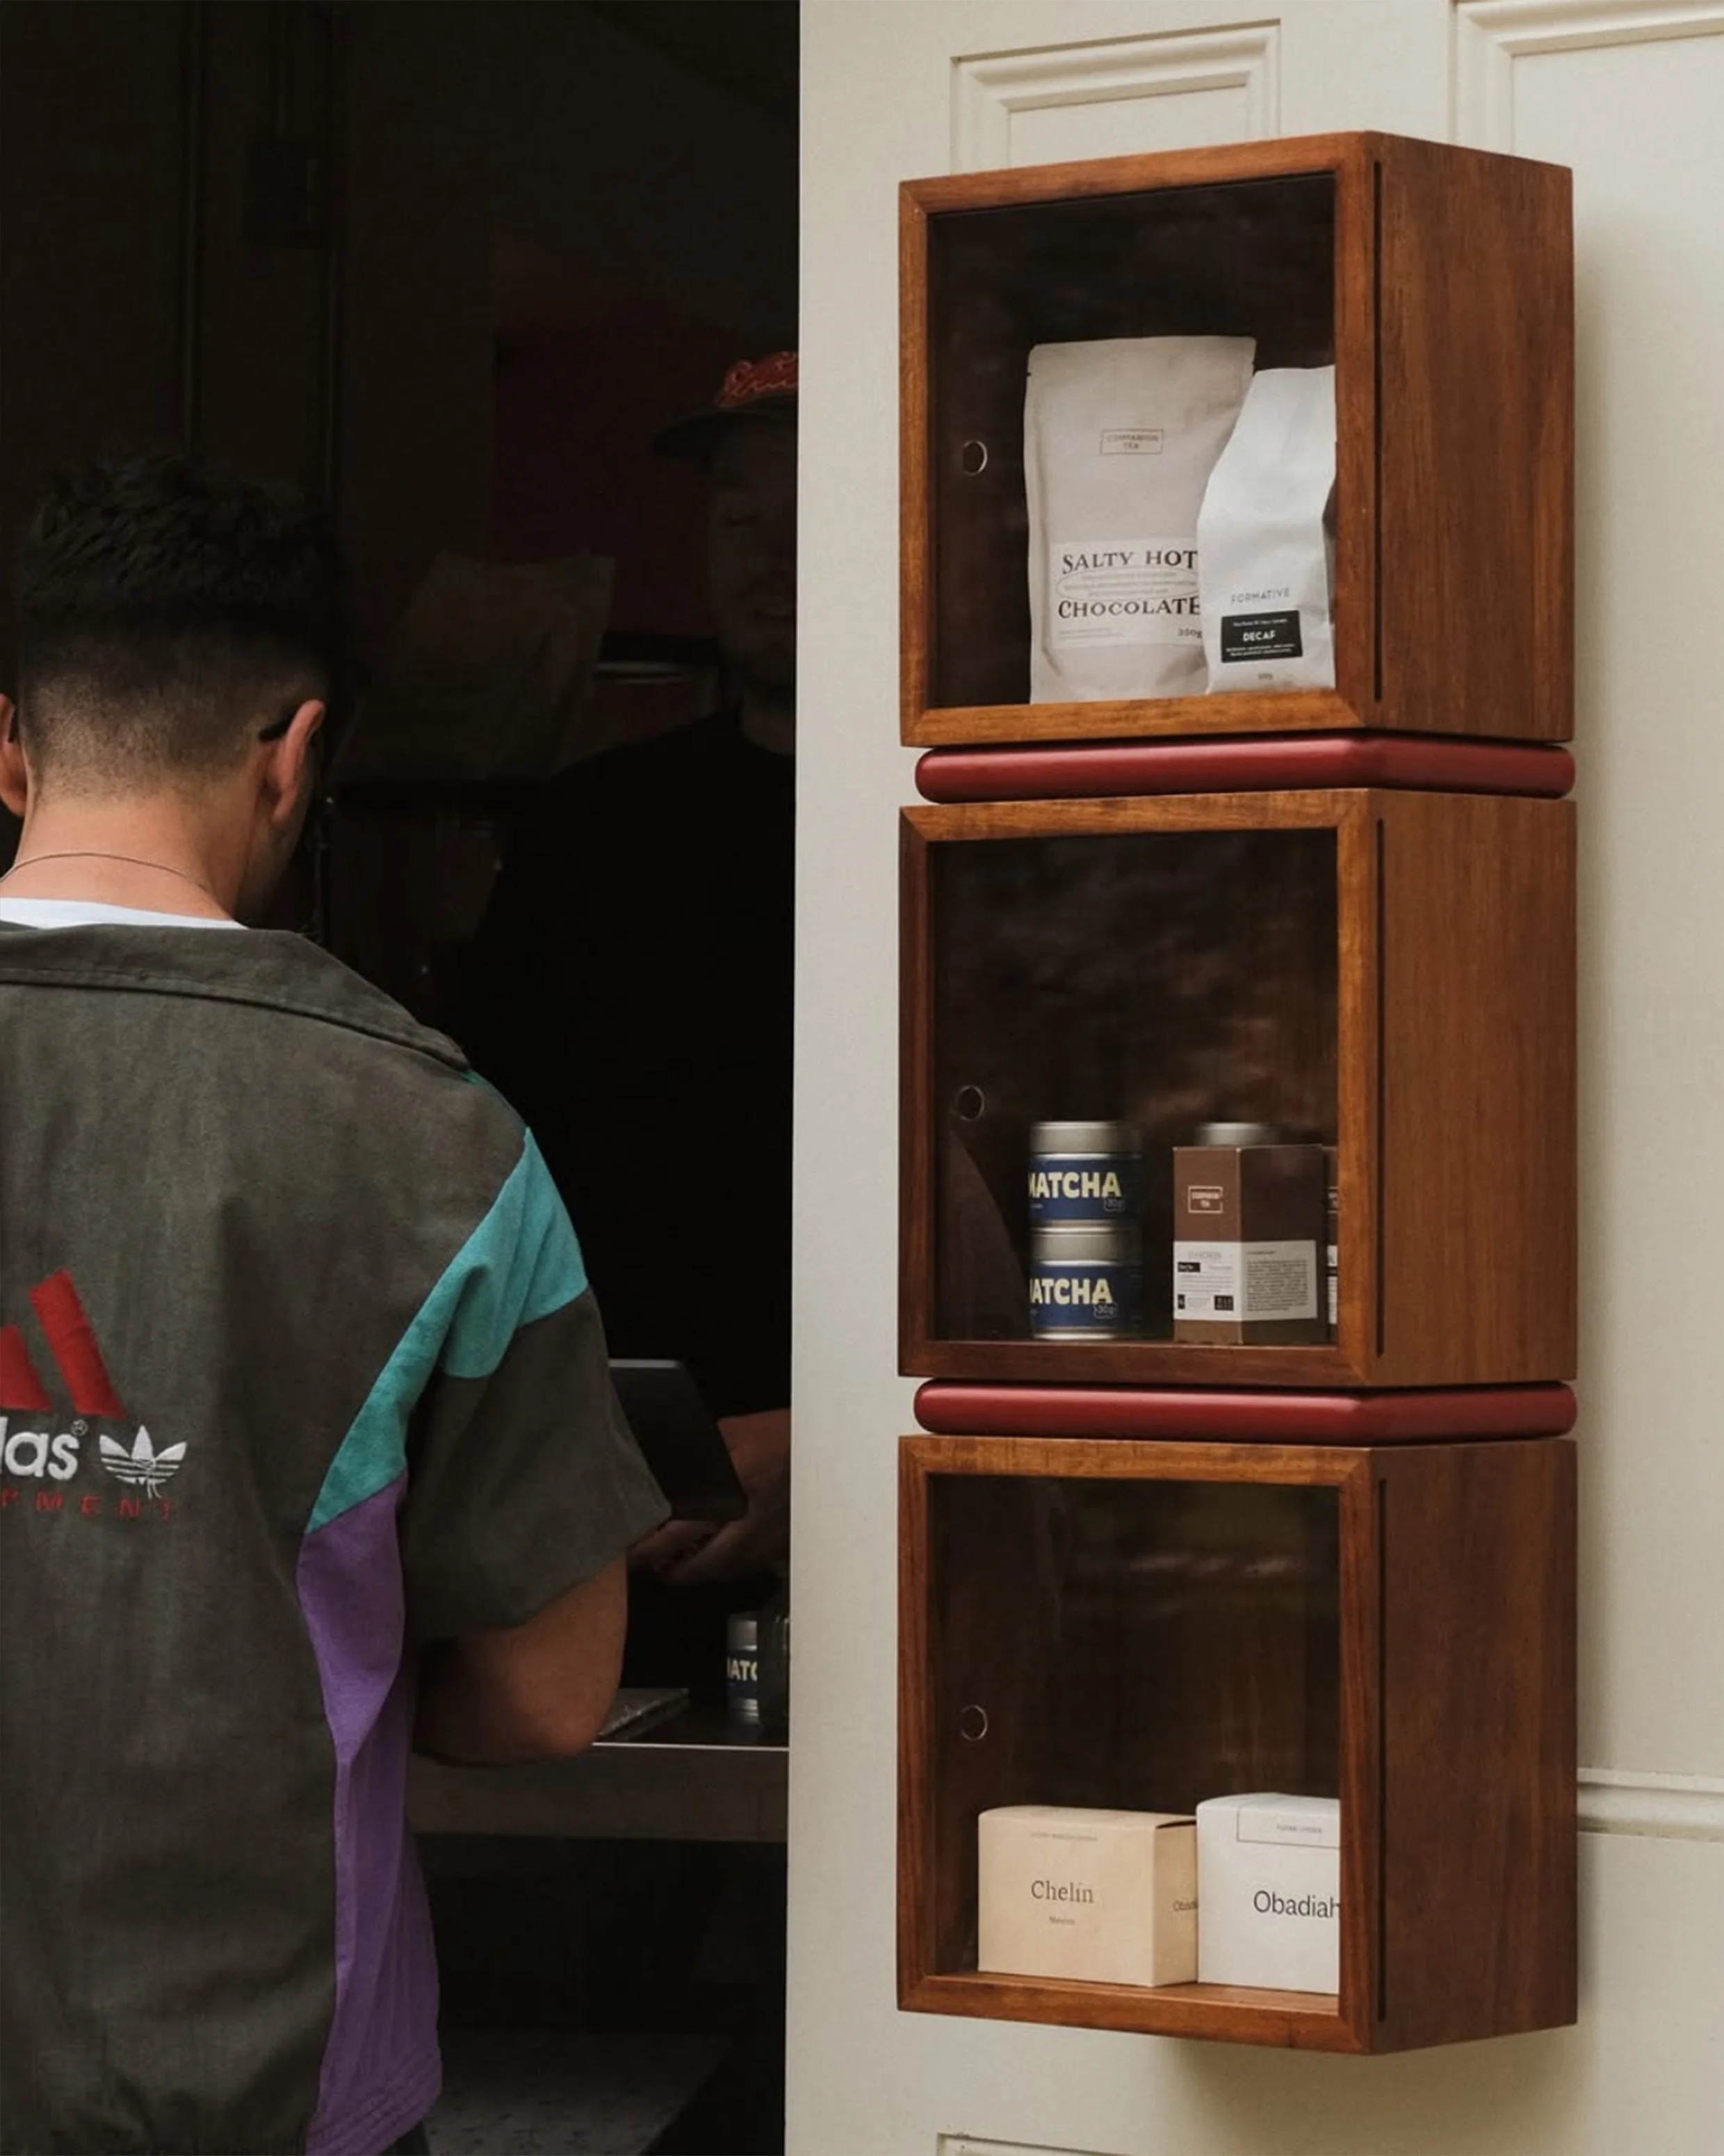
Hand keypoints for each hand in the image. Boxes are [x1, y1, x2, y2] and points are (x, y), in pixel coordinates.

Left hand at [632, 1408, 789, 1587]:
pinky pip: (747, 1566)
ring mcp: (769, 1541)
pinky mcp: (783, 1546)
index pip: (680, 1533)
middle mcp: (749, 1525)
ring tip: (677, 1566)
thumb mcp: (734, 1432)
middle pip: (702, 1567)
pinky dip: (725, 1566)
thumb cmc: (780, 1434)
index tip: (631, 1552)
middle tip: (652, 1569)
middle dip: (672, 1573)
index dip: (650, 1548)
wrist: (829, 1447)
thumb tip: (673, 1464)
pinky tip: (716, 1556)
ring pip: (725, 1572)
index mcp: (733, 1494)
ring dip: (698, 1573)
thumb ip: (703, 1450)